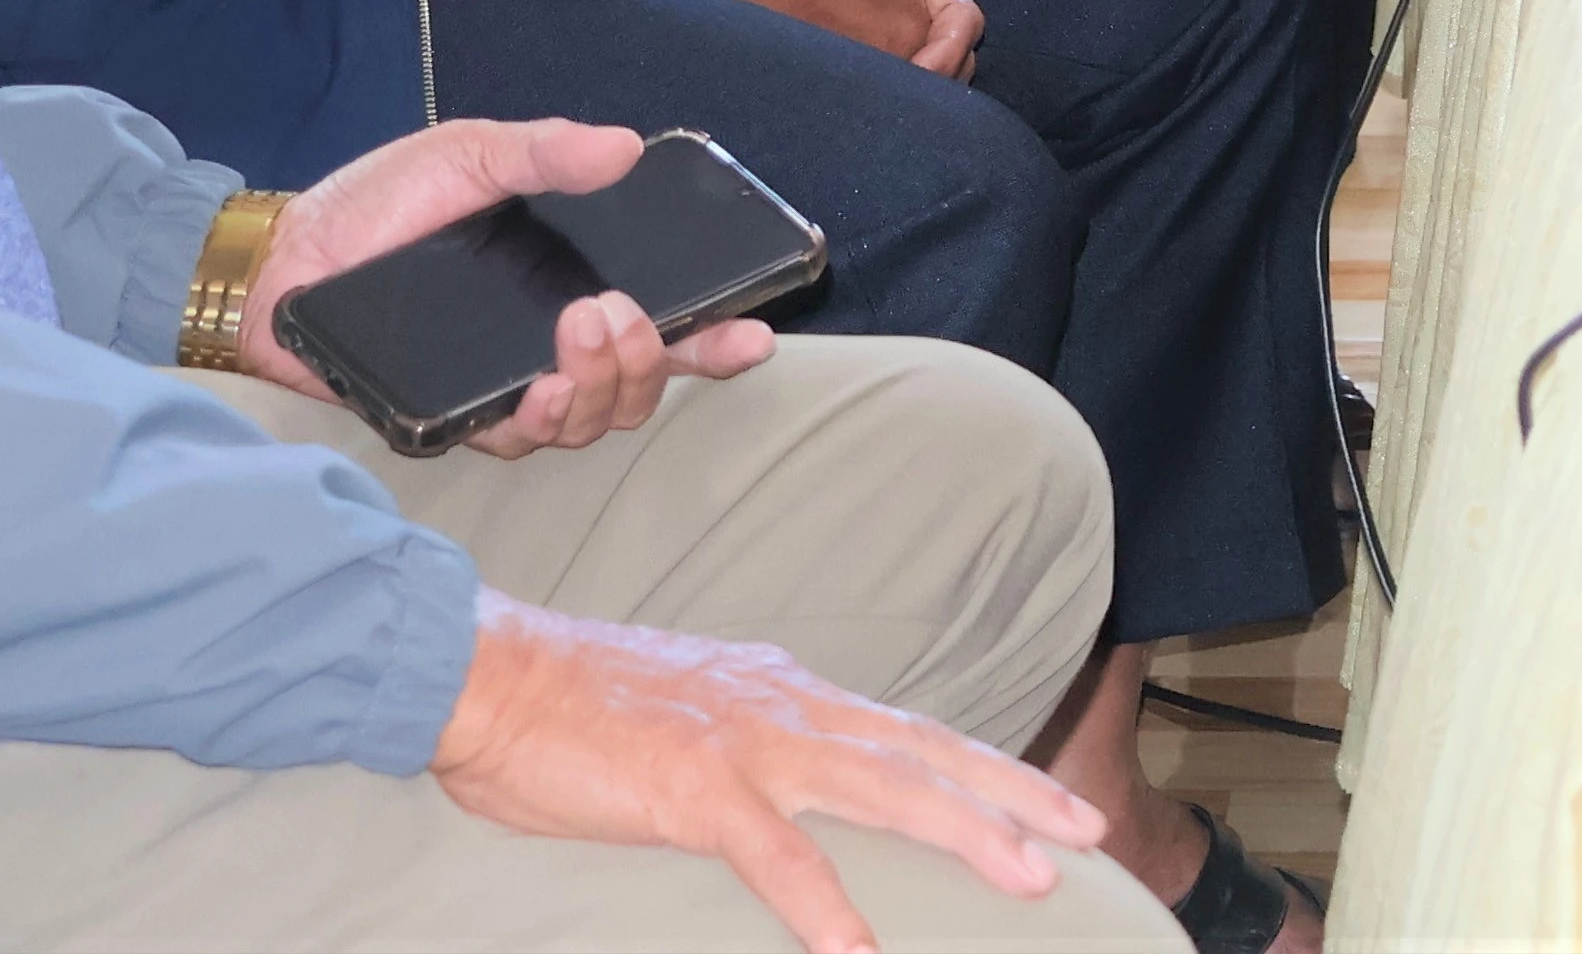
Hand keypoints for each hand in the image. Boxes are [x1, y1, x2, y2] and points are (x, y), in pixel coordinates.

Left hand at [239, 119, 777, 457]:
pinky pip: (522, 441)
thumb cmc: (377, 205)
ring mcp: (508, 387)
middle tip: (616, 314)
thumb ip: (546, 152)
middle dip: (648, 360)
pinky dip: (544, 420)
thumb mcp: (471, 156)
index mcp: (570, 284)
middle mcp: (551, 345)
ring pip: (593, 421)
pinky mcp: (457, 418)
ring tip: (578, 338)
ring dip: (603, 388)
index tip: (755, 333)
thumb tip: (624, 146)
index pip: (664, 321)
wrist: (285, 258)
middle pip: (641, 385)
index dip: (716, 340)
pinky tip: (539, 393)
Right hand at [431, 589, 1105, 953]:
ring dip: (963, 833)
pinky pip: (778, 860)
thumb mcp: (692, 710)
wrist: (492, 676)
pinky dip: (826, 906)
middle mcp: (788, 710)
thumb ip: (751, 733)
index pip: (910, 733)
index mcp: (787, 694)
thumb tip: (792, 773)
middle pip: (925, 753)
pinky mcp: (696, 793)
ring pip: (884, 792)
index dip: (986, 767)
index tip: (1052, 802)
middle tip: (1090, 829)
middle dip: (1014, 792)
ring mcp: (748, 748)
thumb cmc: (575, 705)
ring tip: (1029, 878)